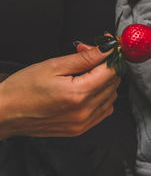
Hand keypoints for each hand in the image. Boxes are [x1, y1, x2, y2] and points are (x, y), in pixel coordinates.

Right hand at [0, 45, 119, 139]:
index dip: (110, 55)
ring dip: (105, 82)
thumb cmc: (23, 89)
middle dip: (105, 66)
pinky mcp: (80, 129)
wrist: (4, 113)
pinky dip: (102, 98)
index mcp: (79, 93)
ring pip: (111, 96)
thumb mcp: (53, 65)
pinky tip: (87, 90)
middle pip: (114, 83)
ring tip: (84, 74)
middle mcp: (85, 111)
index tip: (106, 46)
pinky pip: (104, 110)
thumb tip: (107, 48)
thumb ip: (85, 58)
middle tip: (88, 56)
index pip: (111, 71)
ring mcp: (84, 122)